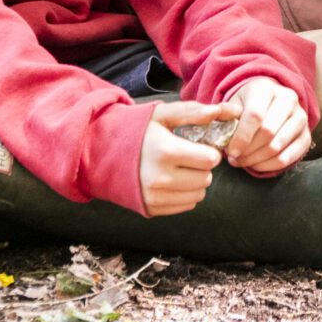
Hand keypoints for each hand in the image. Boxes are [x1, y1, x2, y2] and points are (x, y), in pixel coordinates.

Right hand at [140, 100, 231, 214]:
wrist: (105, 153)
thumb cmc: (137, 131)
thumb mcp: (162, 115)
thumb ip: (191, 112)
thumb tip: (217, 112)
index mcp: (165, 151)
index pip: (210, 160)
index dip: (209, 151)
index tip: (200, 147)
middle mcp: (160, 178)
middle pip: (206, 178)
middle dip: (202, 167)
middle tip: (188, 157)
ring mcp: (155, 196)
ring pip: (198, 195)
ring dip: (195, 182)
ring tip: (179, 169)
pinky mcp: (152, 209)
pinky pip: (186, 206)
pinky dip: (184, 194)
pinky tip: (172, 181)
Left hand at [222, 77, 310, 175]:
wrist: (270, 102)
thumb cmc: (247, 104)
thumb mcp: (234, 103)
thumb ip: (226, 115)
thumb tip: (220, 131)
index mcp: (266, 88)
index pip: (255, 116)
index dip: (242, 137)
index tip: (231, 152)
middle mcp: (288, 99)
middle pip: (268, 132)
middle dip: (248, 150)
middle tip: (235, 159)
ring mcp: (300, 117)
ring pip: (278, 146)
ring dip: (258, 159)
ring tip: (244, 162)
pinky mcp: (306, 135)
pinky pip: (289, 157)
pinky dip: (271, 166)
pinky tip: (257, 165)